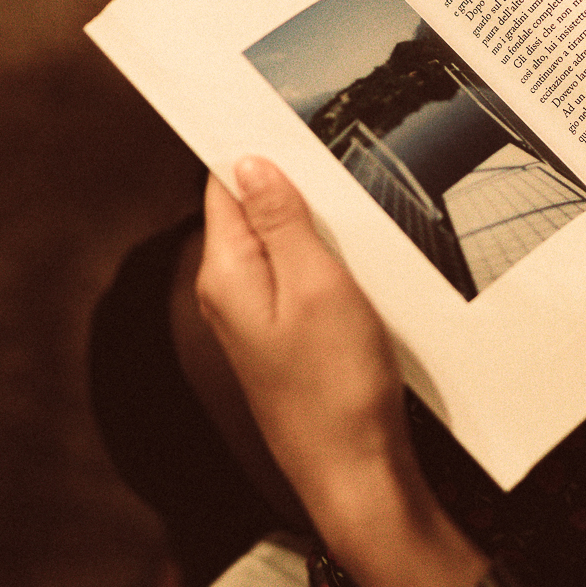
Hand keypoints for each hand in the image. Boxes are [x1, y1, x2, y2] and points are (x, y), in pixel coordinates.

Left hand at [196, 158, 410, 511]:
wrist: (354, 475)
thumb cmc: (336, 387)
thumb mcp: (317, 287)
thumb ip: (282, 223)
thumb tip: (248, 162)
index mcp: (225, 273)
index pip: (225, 185)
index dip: (254, 145)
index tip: (290, 111)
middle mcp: (229, 294)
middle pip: (252, 212)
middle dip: (290, 180)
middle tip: (340, 142)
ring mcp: (256, 321)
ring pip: (281, 246)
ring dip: (314, 222)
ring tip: (358, 191)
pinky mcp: (286, 342)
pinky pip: (299, 281)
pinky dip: (325, 259)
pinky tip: (360, 252)